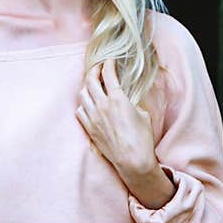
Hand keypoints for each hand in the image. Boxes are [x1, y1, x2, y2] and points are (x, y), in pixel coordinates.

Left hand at [75, 58, 156, 179]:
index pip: (108, 74)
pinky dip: (83, 103)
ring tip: (92, 84)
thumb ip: (131, 103)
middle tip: (98, 68)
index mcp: (117, 99)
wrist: (133, 161)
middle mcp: (102, 105)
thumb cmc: (142, 139)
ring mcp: (93, 117)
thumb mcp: (143, 114)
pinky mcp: (89, 128)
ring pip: (82, 94)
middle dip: (94, 70)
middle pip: (91, 80)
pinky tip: (88, 103)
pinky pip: (80, 110)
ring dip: (86, 86)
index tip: (109, 60)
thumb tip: (125, 100)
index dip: (108, 64)